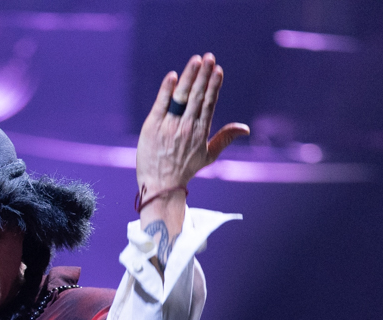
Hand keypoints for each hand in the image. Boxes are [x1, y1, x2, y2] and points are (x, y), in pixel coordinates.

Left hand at [136, 53, 249, 195]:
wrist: (160, 185)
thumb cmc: (184, 170)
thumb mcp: (209, 156)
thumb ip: (225, 138)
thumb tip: (245, 128)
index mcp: (201, 131)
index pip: (209, 102)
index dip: (214, 85)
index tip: (218, 69)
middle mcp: (186, 126)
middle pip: (197, 95)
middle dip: (204, 75)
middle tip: (209, 57)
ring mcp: (169, 125)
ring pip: (181, 96)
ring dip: (189, 77)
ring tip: (196, 60)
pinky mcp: (152, 126)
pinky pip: (161, 104)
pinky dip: (167, 90)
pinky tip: (173, 76)